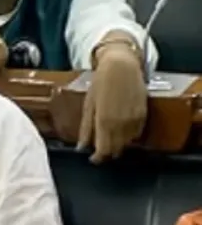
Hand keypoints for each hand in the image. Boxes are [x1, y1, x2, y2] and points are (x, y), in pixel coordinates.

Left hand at [77, 46, 147, 163]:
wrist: (121, 66)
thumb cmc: (101, 84)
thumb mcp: (89, 106)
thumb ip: (86, 129)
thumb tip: (81, 148)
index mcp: (104, 122)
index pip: (103, 151)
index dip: (98, 158)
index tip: (93, 159)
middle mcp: (121, 124)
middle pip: (116, 149)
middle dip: (107, 153)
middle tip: (100, 151)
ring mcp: (134, 120)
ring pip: (127, 143)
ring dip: (118, 145)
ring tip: (110, 140)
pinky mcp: (144, 115)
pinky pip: (137, 134)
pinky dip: (129, 137)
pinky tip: (122, 132)